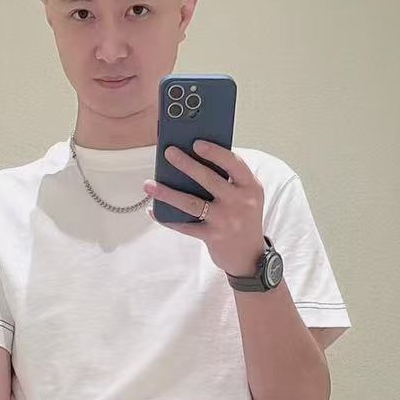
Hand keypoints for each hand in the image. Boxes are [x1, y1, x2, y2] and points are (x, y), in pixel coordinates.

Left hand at [143, 140, 266, 278]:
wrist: (250, 256)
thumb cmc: (244, 218)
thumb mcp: (246, 196)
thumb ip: (229, 179)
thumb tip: (195, 159)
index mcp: (249, 187)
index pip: (233, 164)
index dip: (215, 152)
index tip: (196, 143)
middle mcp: (239, 202)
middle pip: (208, 179)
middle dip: (186, 164)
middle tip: (168, 153)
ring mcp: (225, 220)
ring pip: (191, 203)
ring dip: (168, 193)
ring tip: (149, 184)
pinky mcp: (212, 236)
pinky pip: (185, 225)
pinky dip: (167, 218)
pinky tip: (153, 210)